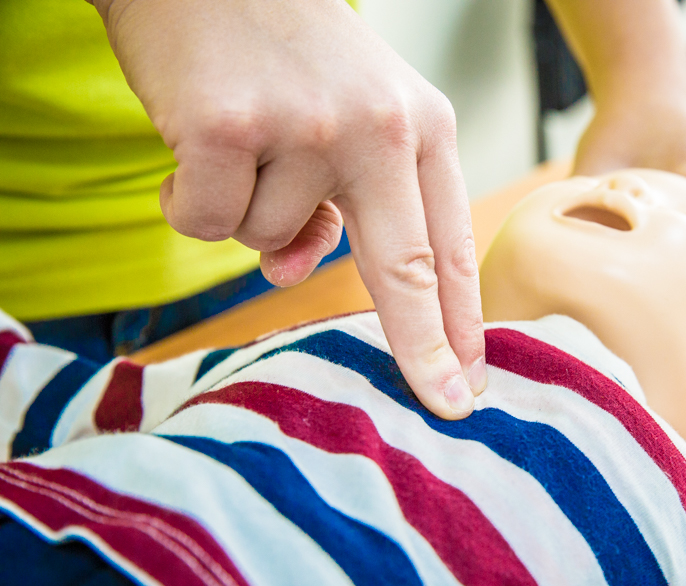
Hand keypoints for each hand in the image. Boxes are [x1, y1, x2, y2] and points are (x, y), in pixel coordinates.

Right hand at [90, 0, 485, 417]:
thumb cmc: (286, 53)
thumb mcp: (347, 119)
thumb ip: (340, 203)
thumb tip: (291, 272)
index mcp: (423, 125)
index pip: (449, 246)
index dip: (460, 324)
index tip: (471, 385)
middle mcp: (379, 126)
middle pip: (407, 270)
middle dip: (424, 350)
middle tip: (447, 406)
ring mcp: (306, 126)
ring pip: (272, 243)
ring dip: (248, 213)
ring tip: (244, 143)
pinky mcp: (229, 127)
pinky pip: (207, 222)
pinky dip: (187, 199)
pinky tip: (193, 142)